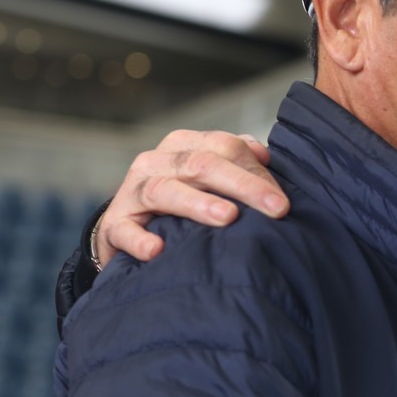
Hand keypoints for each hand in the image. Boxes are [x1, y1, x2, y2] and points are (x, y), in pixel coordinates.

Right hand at [94, 130, 288, 266]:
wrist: (128, 230)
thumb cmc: (183, 202)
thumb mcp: (210, 179)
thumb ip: (239, 163)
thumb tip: (266, 156)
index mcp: (185, 145)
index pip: (226, 147)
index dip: (256, 171)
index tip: (283, 201)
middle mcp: (157, 162)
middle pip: (202, 165)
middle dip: (244, 186)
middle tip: (276, 209)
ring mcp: (132, 191)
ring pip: (164, 190)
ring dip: (197, 204)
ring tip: (227, 218)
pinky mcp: (113, 225)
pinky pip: (124, 230)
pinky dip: (139, 239)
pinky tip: (157, 250)